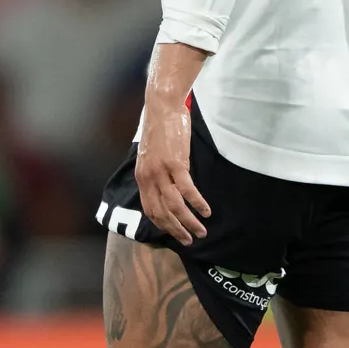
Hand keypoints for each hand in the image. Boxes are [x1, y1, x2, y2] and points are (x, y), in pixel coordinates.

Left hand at [133, 87, 212, 245]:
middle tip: (189, 240)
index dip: (162, 224)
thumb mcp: (153, 154)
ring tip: (201, 231)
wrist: (162, 107)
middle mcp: (149, 177)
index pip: (149, 209)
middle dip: (176, 229)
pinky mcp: (176, 164)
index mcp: (142, 176)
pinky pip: (187, 190)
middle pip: (161, 212)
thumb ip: (157, 172)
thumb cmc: (161, 129)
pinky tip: (206, 211)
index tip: (174, 233)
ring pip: (174, 206)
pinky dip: (197, 203)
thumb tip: (168, 186)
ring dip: (189, 222)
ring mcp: (161, 171)